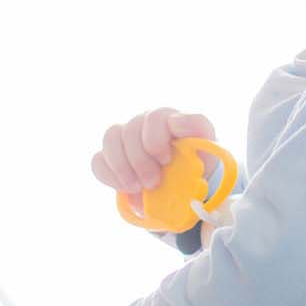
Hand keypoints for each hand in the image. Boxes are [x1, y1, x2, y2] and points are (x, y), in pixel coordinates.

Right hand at [91, 107, 216, 209]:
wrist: (184, 181)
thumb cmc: (197, 162)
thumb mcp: (207, 151)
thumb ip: (200, 137)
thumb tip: (181, 131)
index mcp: (169, 118)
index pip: (157, 117)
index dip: (156, 138)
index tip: (165, 159)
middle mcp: (145, 121)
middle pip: (132, 129)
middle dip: (140, 159)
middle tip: (153, 182)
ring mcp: (126, 136)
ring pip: (111, 138)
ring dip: (122, 166)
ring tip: (137, 187)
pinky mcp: (111, 156)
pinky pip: (98, 160)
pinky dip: (109, 175)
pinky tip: (125, 188)